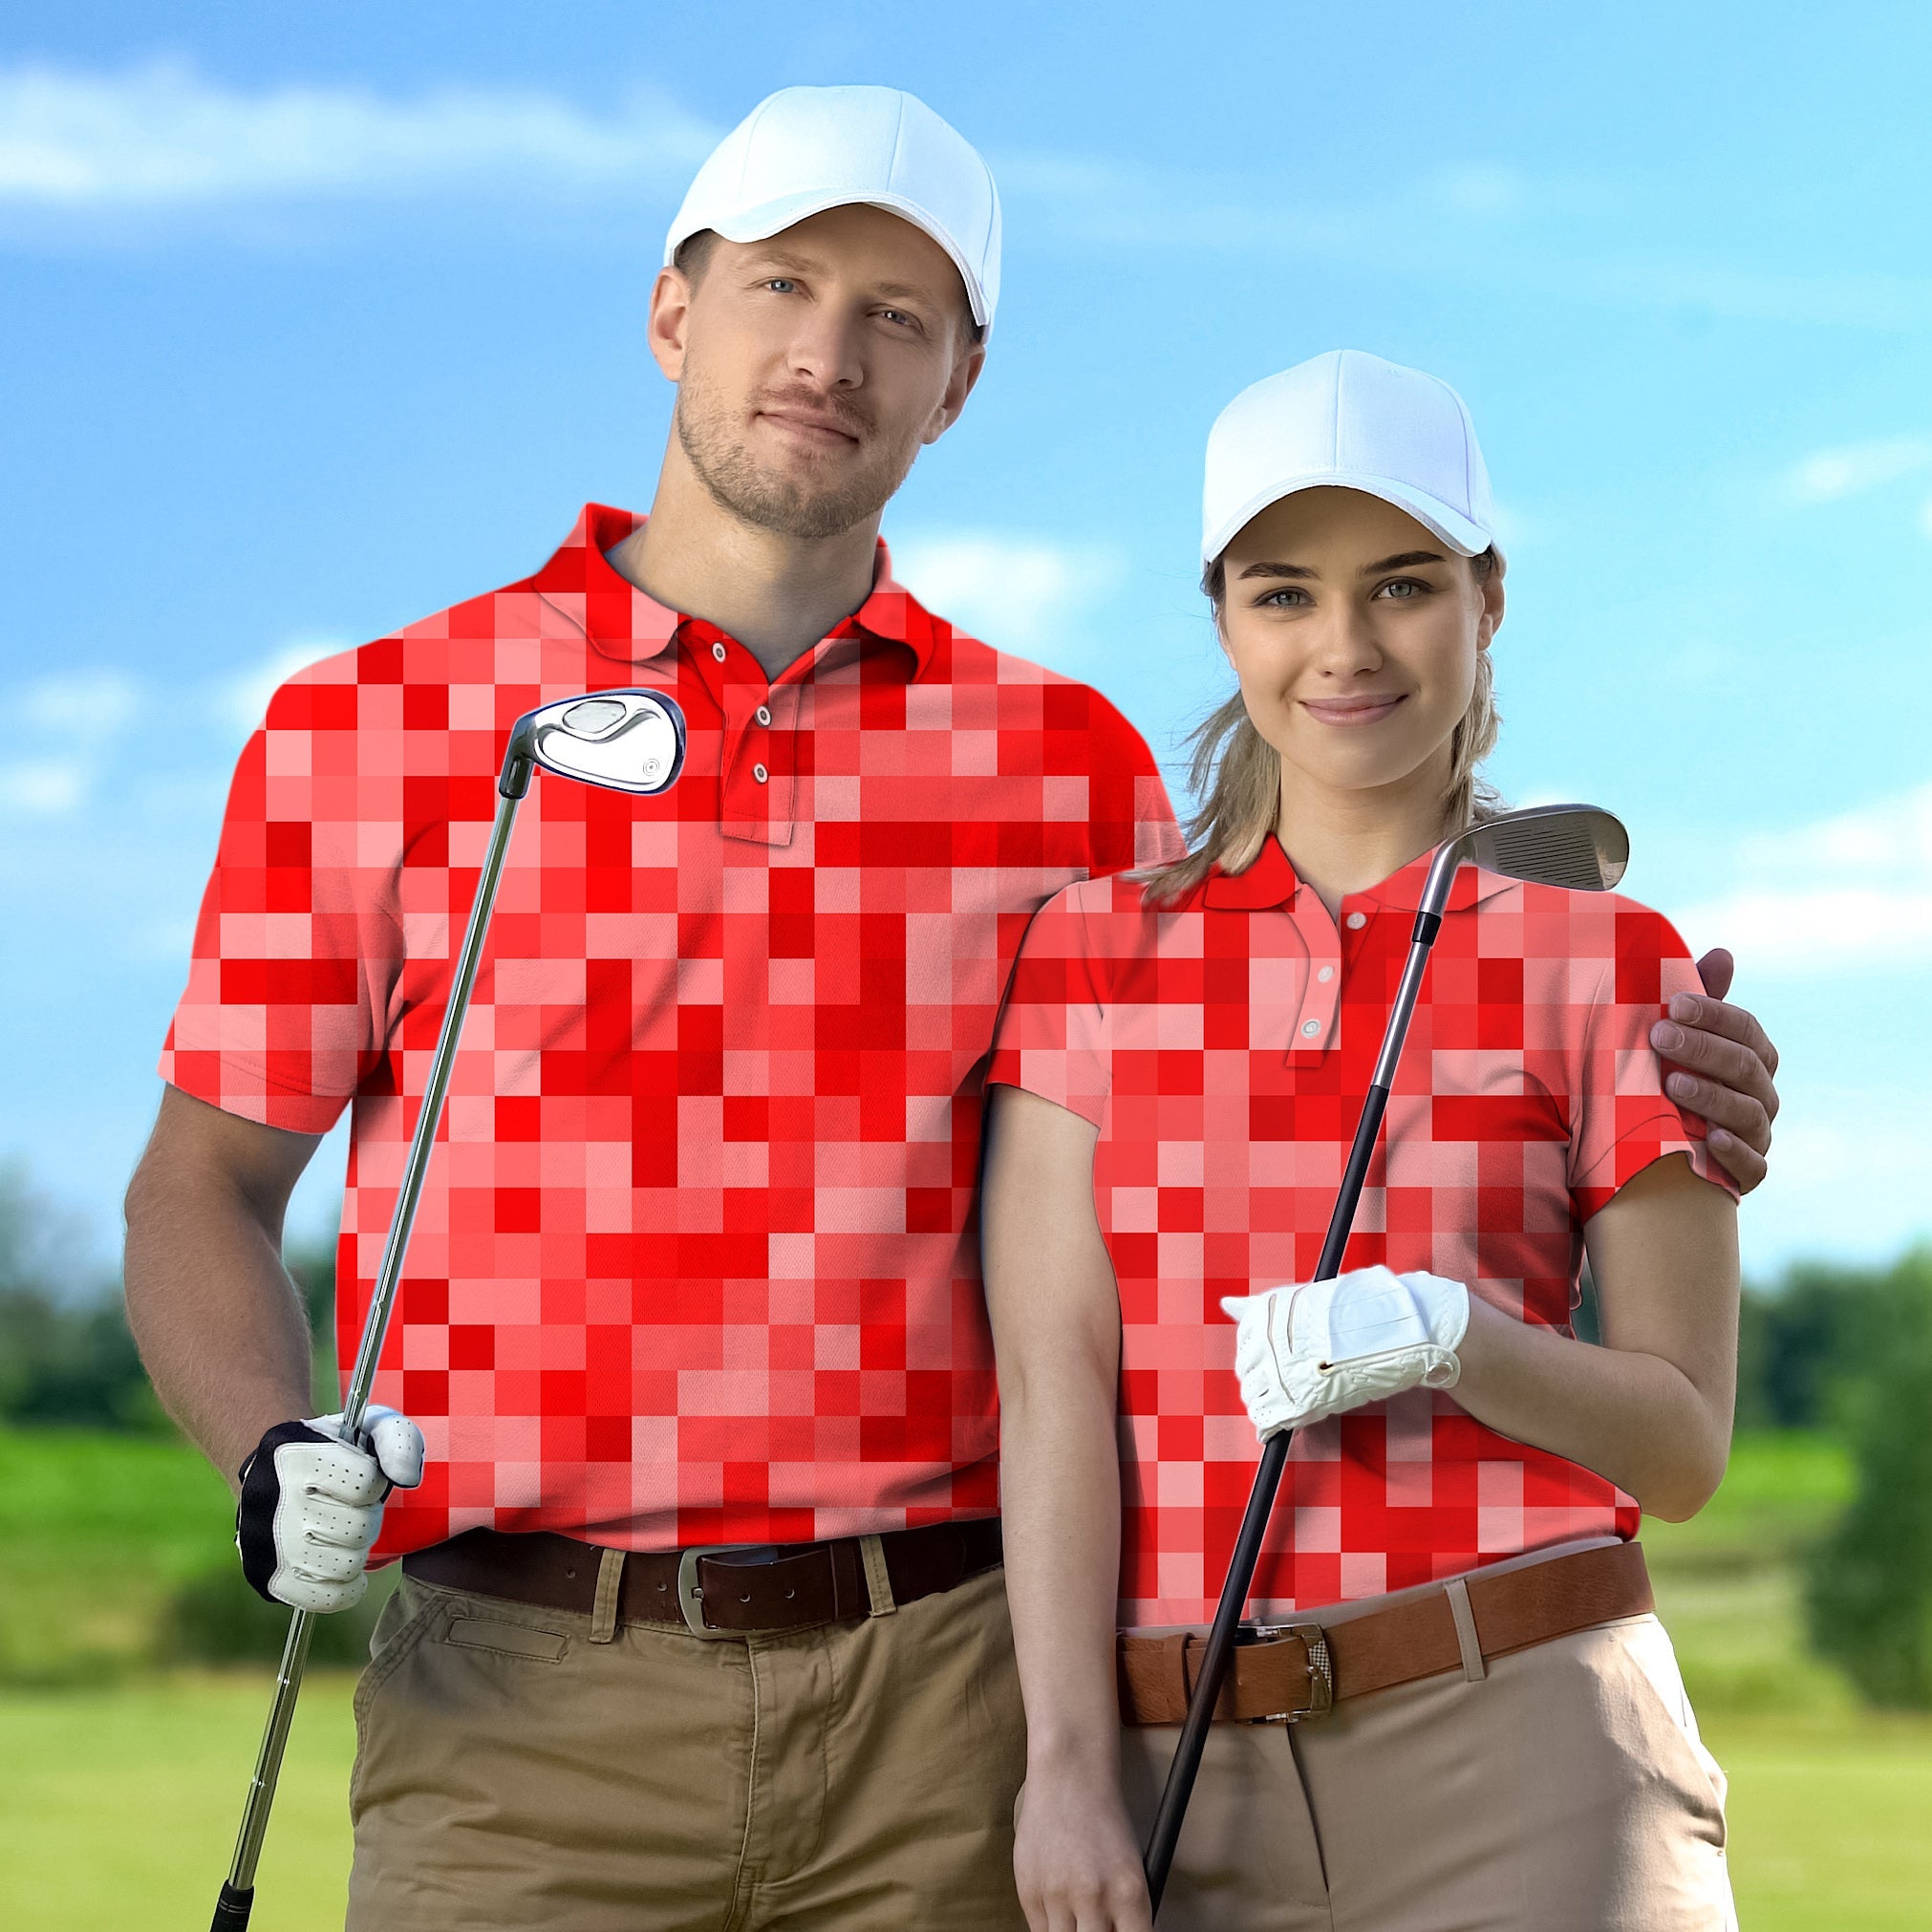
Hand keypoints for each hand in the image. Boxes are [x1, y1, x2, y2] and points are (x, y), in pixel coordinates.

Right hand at [235, 1405, 424, 1611]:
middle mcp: (273, 1501)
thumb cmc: (333, 1449)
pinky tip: (341, 1564)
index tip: (362, 1478)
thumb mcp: (369, 1426)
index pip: (366, 1484)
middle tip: (353, 1509)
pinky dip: (345, 1587)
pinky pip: (325, 1599)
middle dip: (367, 1518)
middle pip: (358, 1529)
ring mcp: (264, 1545)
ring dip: (355, 1551)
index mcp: (297, 1456)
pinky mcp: (265, 1578)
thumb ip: (399, 1441)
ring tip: (343, 1534)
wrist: (271, 1469)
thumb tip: (407, 1479)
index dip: (375, 1482)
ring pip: (345, 1567)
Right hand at [1014, 1767, 1152, 1931]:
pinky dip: (1052, 1927)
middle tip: (1096, 1925)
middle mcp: (1094, 1897)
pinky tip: (1060, 1908)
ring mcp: (1058, 1895)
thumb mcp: (1131, 1868)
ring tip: (1078, 1917)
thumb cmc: (1104, 1821)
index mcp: (1129, 1892)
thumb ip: (1125, 1912)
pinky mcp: (1028, 1891)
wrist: (1068, 1778)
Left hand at [1220, 1267, 1468, 1439]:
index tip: (1282, 1361)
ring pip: (1254, 1399)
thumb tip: (1226, 1305)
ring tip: (1297, 1398)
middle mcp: (1265, 1341)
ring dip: (1270, 1403)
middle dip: (1265, 1381)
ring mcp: (1279, 1372)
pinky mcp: (1296, 1402)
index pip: (1245, 1346)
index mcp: (1265, 1313)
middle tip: (1295, 1381)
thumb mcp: (1302, 1300)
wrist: (1396, 1329)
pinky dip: (1271, 1427)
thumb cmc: (1355, 1313)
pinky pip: (1267, 1422)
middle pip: (1246, 1373)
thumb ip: (1261, 1308)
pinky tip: (1280, 1426)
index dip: (1263, 1358)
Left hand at [1650, 948, 1778, 1193]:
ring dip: (1712, 1097)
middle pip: (1745, 1067)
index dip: (1713, 1014)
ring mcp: (1758, 1134)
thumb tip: (1724, 953)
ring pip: (1748, 1113)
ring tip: (1672, 1085)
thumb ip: (1701, 1001)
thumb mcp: (1680, 1038)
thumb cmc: (1672, 1077)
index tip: (1672, 1003)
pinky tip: (1710, 1139)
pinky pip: (1753, 1167)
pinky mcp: (1748, 1174)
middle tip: (1659, 1037)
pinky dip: (1735, 1153)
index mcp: (1752, 1056)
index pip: (1745, 1029)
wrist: (1658, 1147)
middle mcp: (1762, 1094)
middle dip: (1703, 1049)